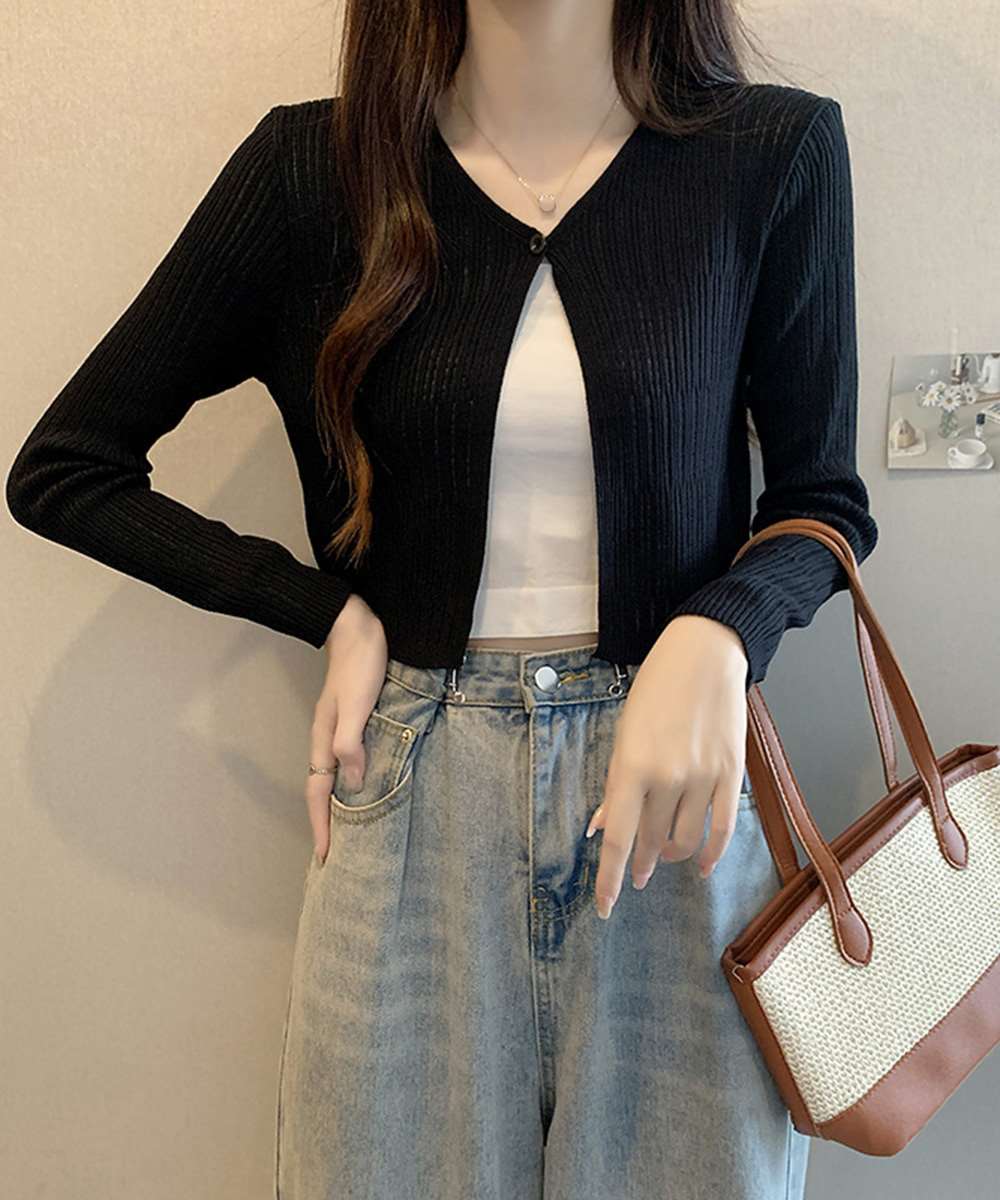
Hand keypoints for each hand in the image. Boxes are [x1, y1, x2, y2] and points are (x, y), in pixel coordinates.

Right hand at [306, 593, 386, 864]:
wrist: (358, 626)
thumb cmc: (361, 664)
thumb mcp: (358, 704)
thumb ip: (351, 742)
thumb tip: (351, 785)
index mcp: (325, 740)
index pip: (318, 793)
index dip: (323, 826)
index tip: (326, 858)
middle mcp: (328, 739)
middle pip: (322, 790)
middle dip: (326, 824)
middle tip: (334, 856)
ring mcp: (339, 729)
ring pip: (334, 777)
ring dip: (338, 806)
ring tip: (348, 831)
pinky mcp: (354, 720)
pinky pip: (349, 761)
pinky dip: (352, 782)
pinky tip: (364, 786)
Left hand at [587, 615, 748, 918]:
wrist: (704, 655)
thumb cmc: (655, 690)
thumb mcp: (623, 734)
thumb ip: (616, 786)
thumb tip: (602, 830)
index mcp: (632, 766)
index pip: (620, 839)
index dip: (611, 878)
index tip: (606, 907)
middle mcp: (668, 778)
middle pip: (653, 842)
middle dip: (642, 864)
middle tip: (638, 875)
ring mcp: (703, 778)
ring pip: (686, 841)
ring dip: (672, 856)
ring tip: (664, 858)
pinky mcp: (732, 775)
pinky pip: (723, 829)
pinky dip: (711, 854)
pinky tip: (701, 867)